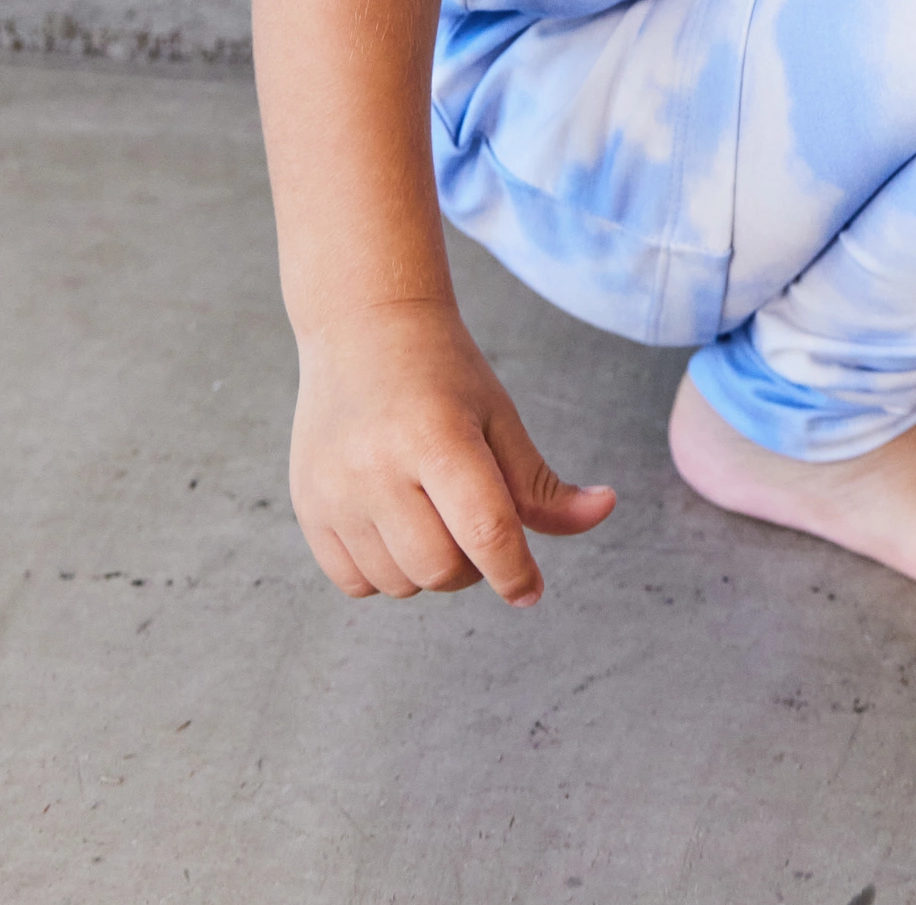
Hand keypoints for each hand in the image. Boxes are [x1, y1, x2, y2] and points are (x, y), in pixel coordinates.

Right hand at [288, 298, 615, 604]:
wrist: (364, 330)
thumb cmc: (443, 372)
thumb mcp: (499, 416)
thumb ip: (541, 481)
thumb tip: (602, 511)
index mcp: (437, 437)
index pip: (485, 529)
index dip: (515, 571)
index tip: (531, 590)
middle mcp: (377, 469)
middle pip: (441, 568)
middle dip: (475, 567)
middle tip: (480, 528)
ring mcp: (334, 493)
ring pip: (399, 583)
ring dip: (430, 570)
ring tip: (437, 517)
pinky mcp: (307, 509)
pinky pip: (355, 583)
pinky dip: (387, 573)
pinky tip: (397, 527)